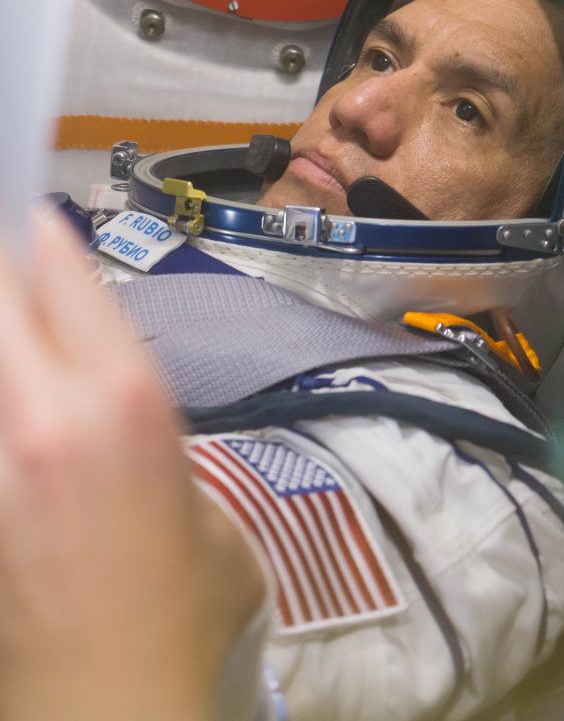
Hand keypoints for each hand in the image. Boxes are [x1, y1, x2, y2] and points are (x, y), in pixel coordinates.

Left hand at [0, 214, 265, 720]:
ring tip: (16, 337)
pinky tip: (16, 394)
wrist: (110, 703)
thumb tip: (116, 413)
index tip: (41, 222)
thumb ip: (161, 441)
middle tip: (13, 263)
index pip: (63, 276)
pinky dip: (1, 383)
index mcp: (121, 404)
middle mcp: (39, 414)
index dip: (48, 237)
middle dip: (3, 268)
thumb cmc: (186, 608)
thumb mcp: (210, 508)